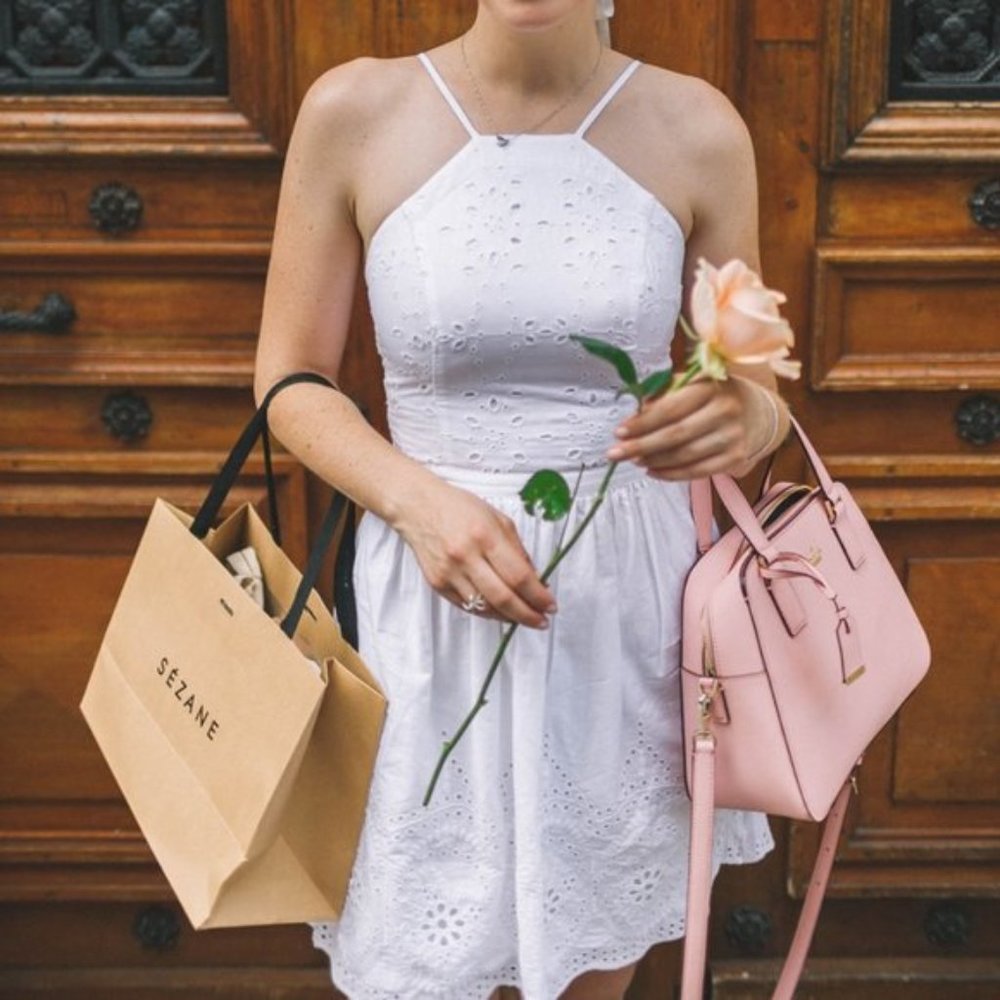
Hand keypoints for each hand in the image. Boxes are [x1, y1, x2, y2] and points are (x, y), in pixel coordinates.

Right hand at [392, 478, 556, 628]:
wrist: (418, 507)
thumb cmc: (459, 508)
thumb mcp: (497, 519)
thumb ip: (518, 550)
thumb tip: (536, 580)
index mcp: (485, 536)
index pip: (519, 576)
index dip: (538, 595)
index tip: (550, 604)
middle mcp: (466, 556)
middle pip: (503, 597)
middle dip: (527, 614)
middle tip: (542, 620)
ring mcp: (450, 572)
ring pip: (485, 607)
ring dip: (508, 617)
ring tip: (524, 617)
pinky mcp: (438, 584)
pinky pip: (467, 606)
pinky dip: (487, 612)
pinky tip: (501, 612)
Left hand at [606, 376, 775, 479]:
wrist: (758, 411)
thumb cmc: (713, 394)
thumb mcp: (692, 383)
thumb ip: (663, 393)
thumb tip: (633, 412)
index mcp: (710, 387)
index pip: (670, 409)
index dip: (642, 423)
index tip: (619, 432)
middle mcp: (725, 411)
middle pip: (675, 435)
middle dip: (641, 446)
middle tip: (615, 454)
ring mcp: (733, 437)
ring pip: (685, 456)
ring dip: (654, 461)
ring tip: (634, 460)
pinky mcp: (736, 458)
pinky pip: (697, 471)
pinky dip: (671, 474)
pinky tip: (653, 471)